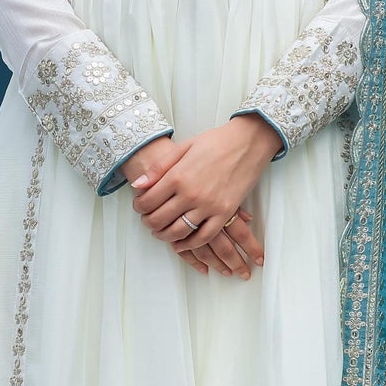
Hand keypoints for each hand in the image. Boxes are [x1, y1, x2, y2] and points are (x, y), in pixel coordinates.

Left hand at [127, 118, 280, 278]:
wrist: (247, 142)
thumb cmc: (215, 142)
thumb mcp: (183, 147)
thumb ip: (159, 168)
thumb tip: (138, 185)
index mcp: (177, 176)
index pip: (148, 201)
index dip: (139, 208)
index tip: (139, 207)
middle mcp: (191, 193)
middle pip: (159, 220)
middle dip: (149, 223)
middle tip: (148, 221)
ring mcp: (208, 205)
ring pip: (178, 232)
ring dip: (165, 236)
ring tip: (161, 232)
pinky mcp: (225, 213)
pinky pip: (204, 237)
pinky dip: (190, 244)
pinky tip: (182, 244)